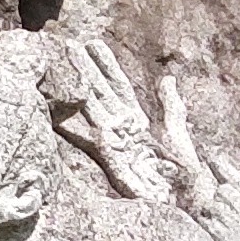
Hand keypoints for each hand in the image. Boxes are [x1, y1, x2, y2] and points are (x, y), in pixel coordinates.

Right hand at [51, 36, 166, 202]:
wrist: (184, 196)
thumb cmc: (182, 168)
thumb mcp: (176, 130)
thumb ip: (171, 105)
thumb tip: (167, 79)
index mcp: (136, 119)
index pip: (118, 85)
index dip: (106, 65)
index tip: (93, 44)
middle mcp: (119, 126)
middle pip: (99, 91)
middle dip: (84, 68)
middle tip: (69, 44)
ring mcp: (112, 140)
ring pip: (91, 107)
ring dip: (76, 87)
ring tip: (61, 65)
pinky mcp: (109, 156)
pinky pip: (88, 136)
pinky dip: (70, 126)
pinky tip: (55, 113)